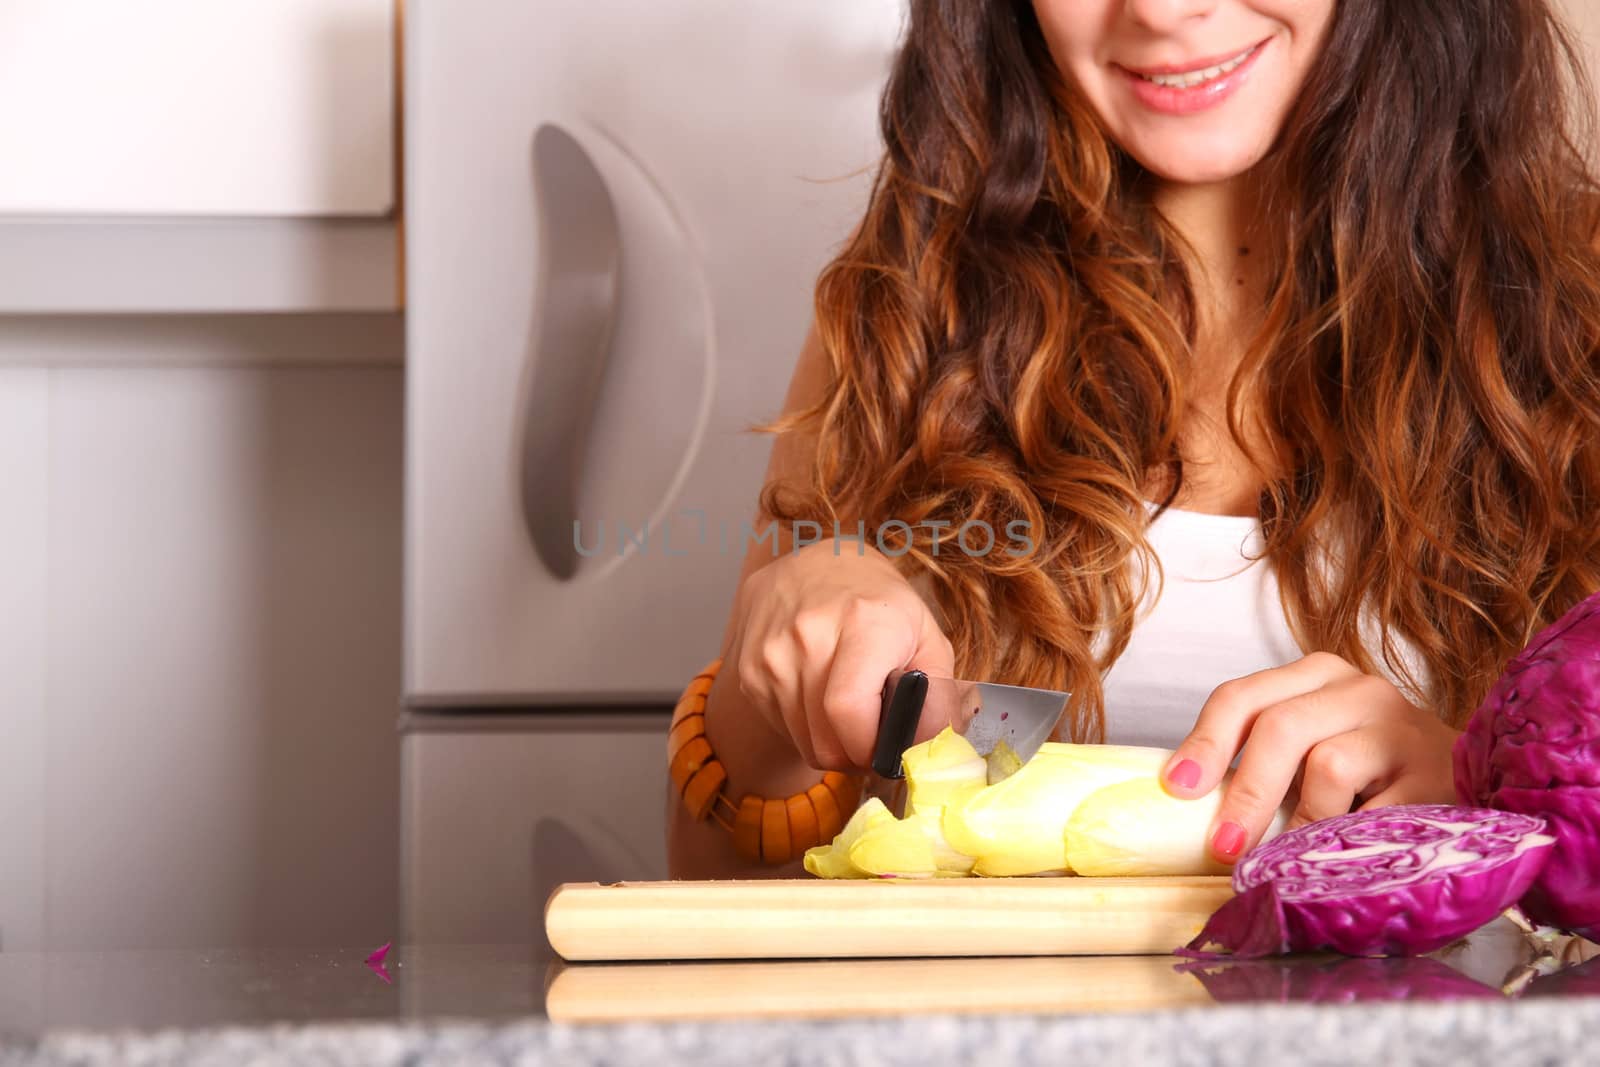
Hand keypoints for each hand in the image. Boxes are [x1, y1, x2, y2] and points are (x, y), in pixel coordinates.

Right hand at [726, 538, 954, 771]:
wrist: (818, 563)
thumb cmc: (879, 603)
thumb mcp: (927, 636)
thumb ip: (938, 697)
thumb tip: (929, 751)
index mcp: (861, 622)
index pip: (848, 711)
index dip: (872, 748)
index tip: (891, 750)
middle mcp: (808, 636)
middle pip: (827, 741)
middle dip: (858, 756)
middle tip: (876, 741)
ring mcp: (771, 654)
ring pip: (805, 743)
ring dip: (834, 745)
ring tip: (852, 714)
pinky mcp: (749, 670)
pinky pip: (785, 729)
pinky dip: (809, 729)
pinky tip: (822, 698)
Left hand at [1159, 652, 1460, 863]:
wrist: (1462, 780)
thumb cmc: (1367, 771)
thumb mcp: (1309, 749)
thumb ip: (1258, 762)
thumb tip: (1187, 809)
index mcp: (1315, 677)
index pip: (1242, 697)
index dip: (1204, 743)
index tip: (1178, 789)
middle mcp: (1358, 690)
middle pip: (1281, 727)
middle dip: (1245, 792)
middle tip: (1225, 846)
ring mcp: (1402, 729)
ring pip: (1328, 765)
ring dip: (1301, 821)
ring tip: (1296, 854)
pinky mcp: (1438, 774)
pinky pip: (1377, 813)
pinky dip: (1349, 841)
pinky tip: (1342, 858)